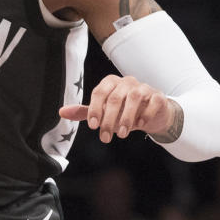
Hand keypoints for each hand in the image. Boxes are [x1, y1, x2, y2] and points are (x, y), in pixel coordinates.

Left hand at [58, 75, 180, 142]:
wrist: (151, 114)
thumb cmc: (123, 112)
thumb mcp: (103, 112)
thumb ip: (84, 111)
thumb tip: (61, 112)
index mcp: (110, 83)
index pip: (99, 93)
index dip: (94, 109)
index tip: (93, 126)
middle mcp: (126, 82)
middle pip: (115, 98)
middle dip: (109, 119)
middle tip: (105, 137)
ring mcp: (143, 87)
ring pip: (134, 97)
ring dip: (126, 117)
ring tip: (122, 134)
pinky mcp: (158, 96)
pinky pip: (153, 101)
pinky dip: (146, 113)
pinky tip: (140, 125)